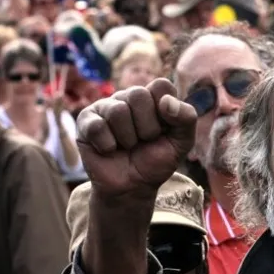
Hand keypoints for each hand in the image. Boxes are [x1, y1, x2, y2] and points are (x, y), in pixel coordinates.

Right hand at [76, 78, 196, 199]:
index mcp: (153, 98)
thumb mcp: (181, 143)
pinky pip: (97, 126)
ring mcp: (106, 107)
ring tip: (128, 146)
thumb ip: (186, 118)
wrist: (133, 187)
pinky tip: (109, 149)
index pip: (161, 85)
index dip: (166, 111)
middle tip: (145, 141)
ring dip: (128, 138)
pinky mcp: (86, 121)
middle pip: (138, 94)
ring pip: (118, 111)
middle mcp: (129, 97)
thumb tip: (166, 102)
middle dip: (147, 127)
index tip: (165, 130)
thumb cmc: (156, 161)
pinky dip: (108, 145)